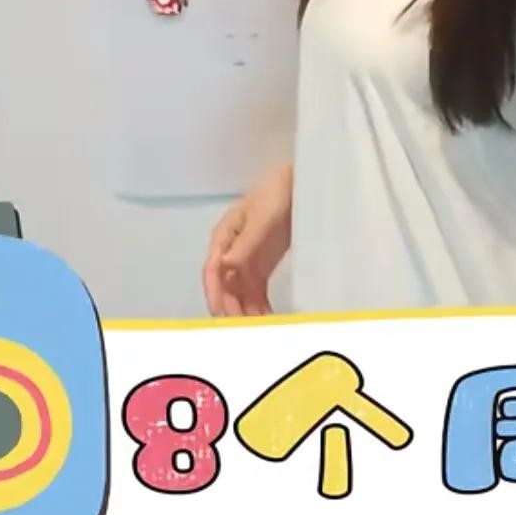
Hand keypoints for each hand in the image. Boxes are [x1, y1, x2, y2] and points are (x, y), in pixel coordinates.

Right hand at [202, 163, 292, 316]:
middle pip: (225, 287)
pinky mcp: (262, 267)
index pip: (212, 271)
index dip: (215, 295)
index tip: (223, 315)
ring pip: (239, 293)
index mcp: (224, 237)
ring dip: (246, 313)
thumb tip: (225, 267)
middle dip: (232, 309)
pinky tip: (268, 321)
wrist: (303, 183)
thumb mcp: (262, 218)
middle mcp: (231, 252)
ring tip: (259, 331)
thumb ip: (245, 243)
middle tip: (245, 330)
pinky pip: (256, 292)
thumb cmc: (278, 193)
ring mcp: (247, 261)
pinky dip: (259, 307)